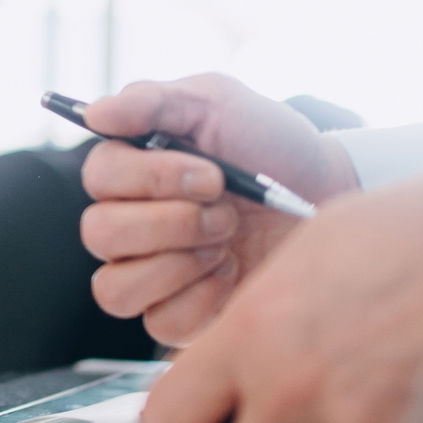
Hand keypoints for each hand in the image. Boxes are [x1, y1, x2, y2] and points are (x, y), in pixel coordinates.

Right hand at [79, 74, 359, 343]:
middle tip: (226, 211)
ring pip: (115, 288)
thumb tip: (94, 113)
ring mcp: (149, 273)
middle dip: (172, 222)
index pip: (99, 177)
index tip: (212, 175)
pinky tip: (231, 272)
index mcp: (131, 170)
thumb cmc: (271, 146)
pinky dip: (200, 298)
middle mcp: (128, 223)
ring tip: (226, 242)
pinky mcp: (177, 316)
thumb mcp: (218, 103)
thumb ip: (153, 100)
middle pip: (100, 234)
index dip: (151, 179)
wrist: (328, 195)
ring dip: (177, 263)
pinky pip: (160, 322)